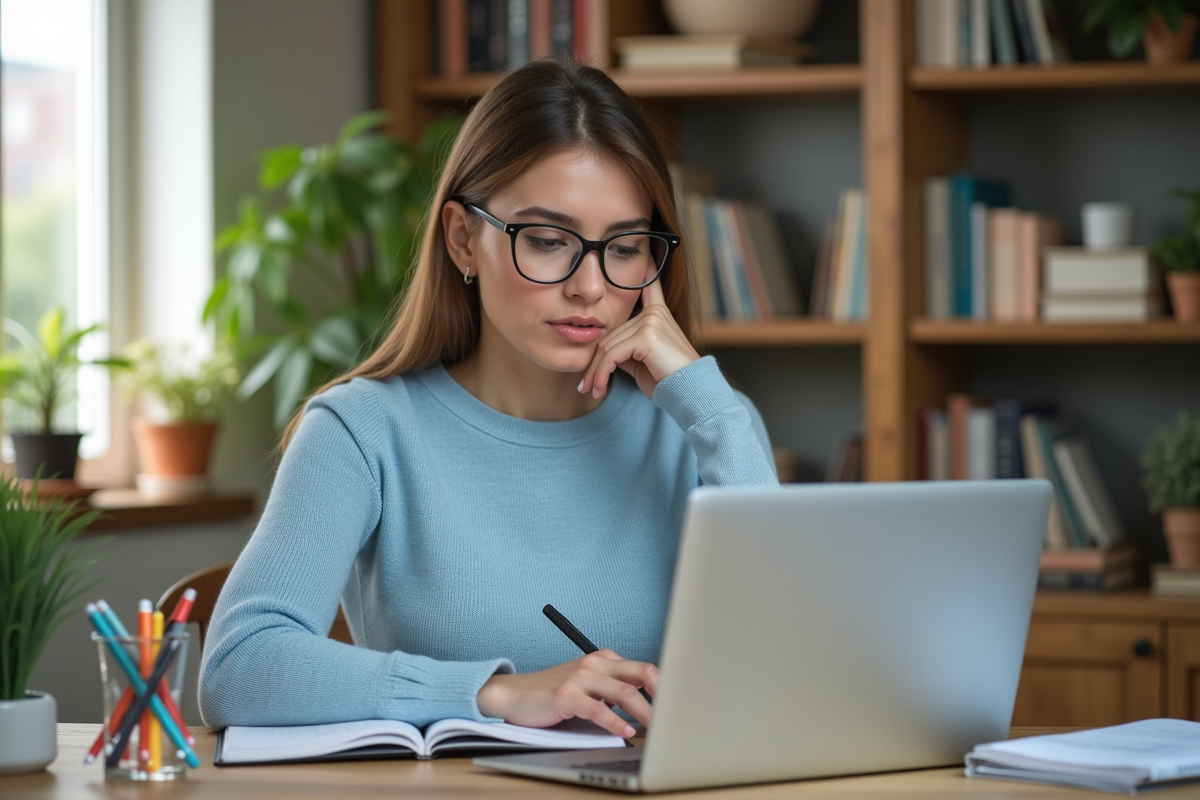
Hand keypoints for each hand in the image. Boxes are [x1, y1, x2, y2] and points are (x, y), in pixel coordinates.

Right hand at [476, 649, 657, 737]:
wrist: (515, 694)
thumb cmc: (553, 693)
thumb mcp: (588, 685)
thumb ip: (612, 690)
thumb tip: (647, 708)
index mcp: (603, 659)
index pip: (643, 669)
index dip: (664, 687)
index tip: (678, 705)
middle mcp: (594, 663)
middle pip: (640, 674)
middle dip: (661, 696)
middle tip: (675, 716)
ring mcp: (580, 678)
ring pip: (623, 692)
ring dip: (644, 712)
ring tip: (656, 729)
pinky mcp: (566, 695)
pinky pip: (597, 709)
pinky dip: (615, 721)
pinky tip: (626, 731)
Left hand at [579, 276, 699, 399]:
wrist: (689, 392)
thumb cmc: (667, 379)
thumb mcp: (643, 359)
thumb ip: (626, 348)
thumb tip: (603, 351)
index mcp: (658, 314)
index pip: (649, 287)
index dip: (648, 269)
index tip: (646, 254)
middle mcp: (655, 313)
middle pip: (610, 334)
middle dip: (596, 362)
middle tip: (586, 385)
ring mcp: (651, 321)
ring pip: (607, 346)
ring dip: (595, 373)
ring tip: (591, 390)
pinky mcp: (646, 335)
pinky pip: (612, 355)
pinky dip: (601, 374)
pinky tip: (600, 388)